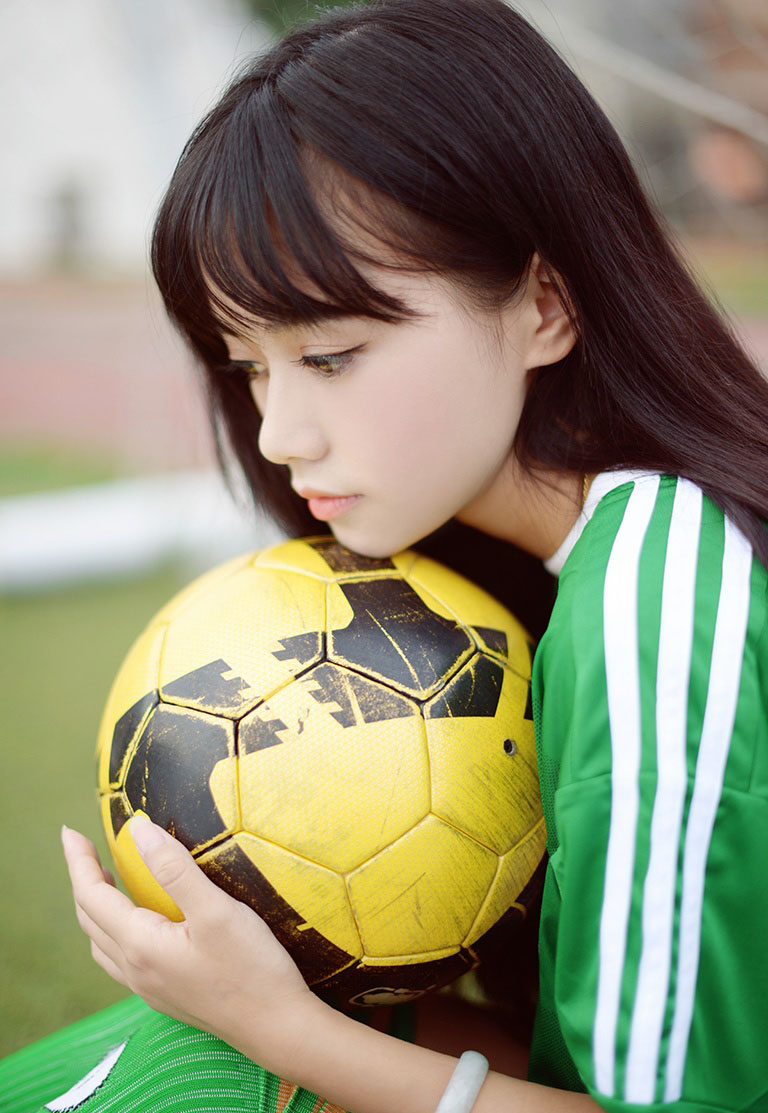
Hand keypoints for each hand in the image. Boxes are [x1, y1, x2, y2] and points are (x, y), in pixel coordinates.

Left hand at [61, 818, 316, 1066]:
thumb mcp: (216, 911)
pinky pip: (119, 959)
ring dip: (96, 907)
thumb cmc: (251, 968)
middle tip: (85, 847)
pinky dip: (113, 931)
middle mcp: (135, 969)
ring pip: (101, 942)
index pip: (92, 896)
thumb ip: (175, 870)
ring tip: (106, 880)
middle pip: (90, 919)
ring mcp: (148, 987)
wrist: (275, 1027)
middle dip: (83, 880)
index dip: (78, 861)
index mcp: (140, 945)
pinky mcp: (164, 996)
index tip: (70, 831)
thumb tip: (138, 831)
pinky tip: (137, 923)